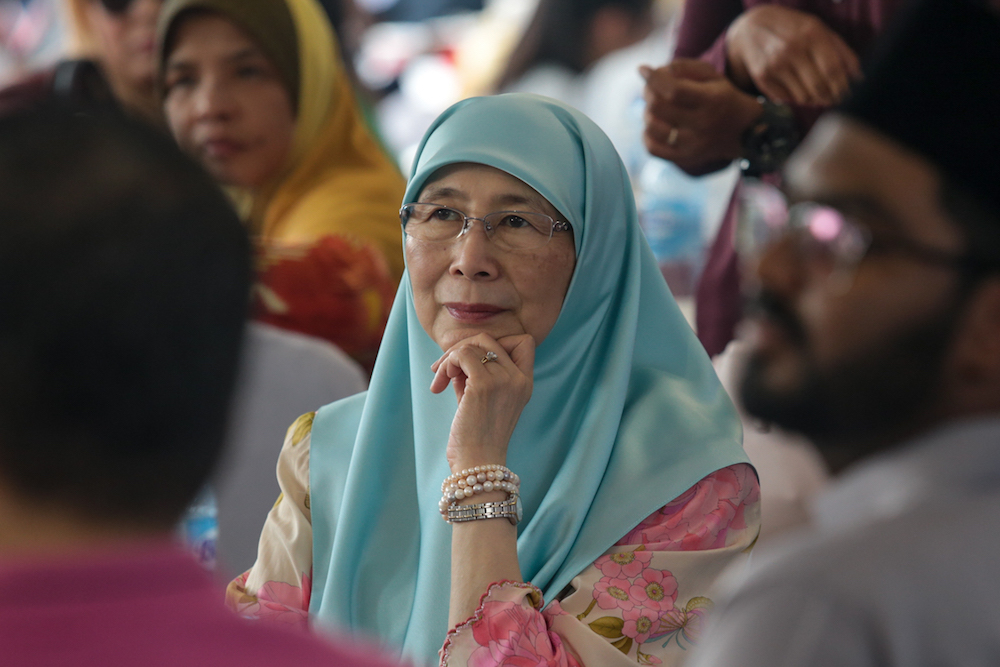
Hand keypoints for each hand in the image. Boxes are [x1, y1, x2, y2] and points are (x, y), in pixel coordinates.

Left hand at [430, 333, 534, 472]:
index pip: (524, 342)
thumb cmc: (477, 438)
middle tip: (445, 368)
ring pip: (473, 344)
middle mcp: (518, 379)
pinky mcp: (484, 385)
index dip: (497, 343)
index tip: (474, 362)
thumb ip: (475, 375)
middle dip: (462, 348)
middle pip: (491, 338)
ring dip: (449, 358)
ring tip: (439, 379)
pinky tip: (440, 383)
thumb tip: (456, 357)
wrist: (478, 464)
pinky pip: (462, 354)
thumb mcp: (482, 400)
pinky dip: (447, 363)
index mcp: (525, 383)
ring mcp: (503, 380)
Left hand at [641, 59, 763, 174]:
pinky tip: (655, 124)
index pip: (674, 91)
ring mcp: (692, 145)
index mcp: (711, 100)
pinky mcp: (685, 158)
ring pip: (652, 127)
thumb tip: (651, 71)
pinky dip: (647, 134)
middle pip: (658, 107)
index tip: (643, 69)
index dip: (654, 79)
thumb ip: (684, 68)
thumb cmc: (723, 97)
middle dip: (648, 92)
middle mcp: (702, 125)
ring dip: (647, 112)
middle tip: (650, 88)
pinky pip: (652, 148)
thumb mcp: (712, 75)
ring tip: (655, 106)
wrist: (745, 132)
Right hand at [725, 5, 860, 106]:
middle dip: (831, 98)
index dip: (843, 87)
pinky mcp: (762, 77)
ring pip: (803, 97)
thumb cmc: (792, 28)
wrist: (751, 28)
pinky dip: (796, 98)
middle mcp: (792, 49)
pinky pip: (786, 99)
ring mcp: (775, 64)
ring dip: (814, 100)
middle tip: (835, 100)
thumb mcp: (818, 29)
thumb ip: (841, 50)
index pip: (832, 70)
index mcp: (811, 34)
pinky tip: (798, 90)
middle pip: (819, 87)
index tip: (848, 95)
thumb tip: (859, 77)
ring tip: (818, 95)